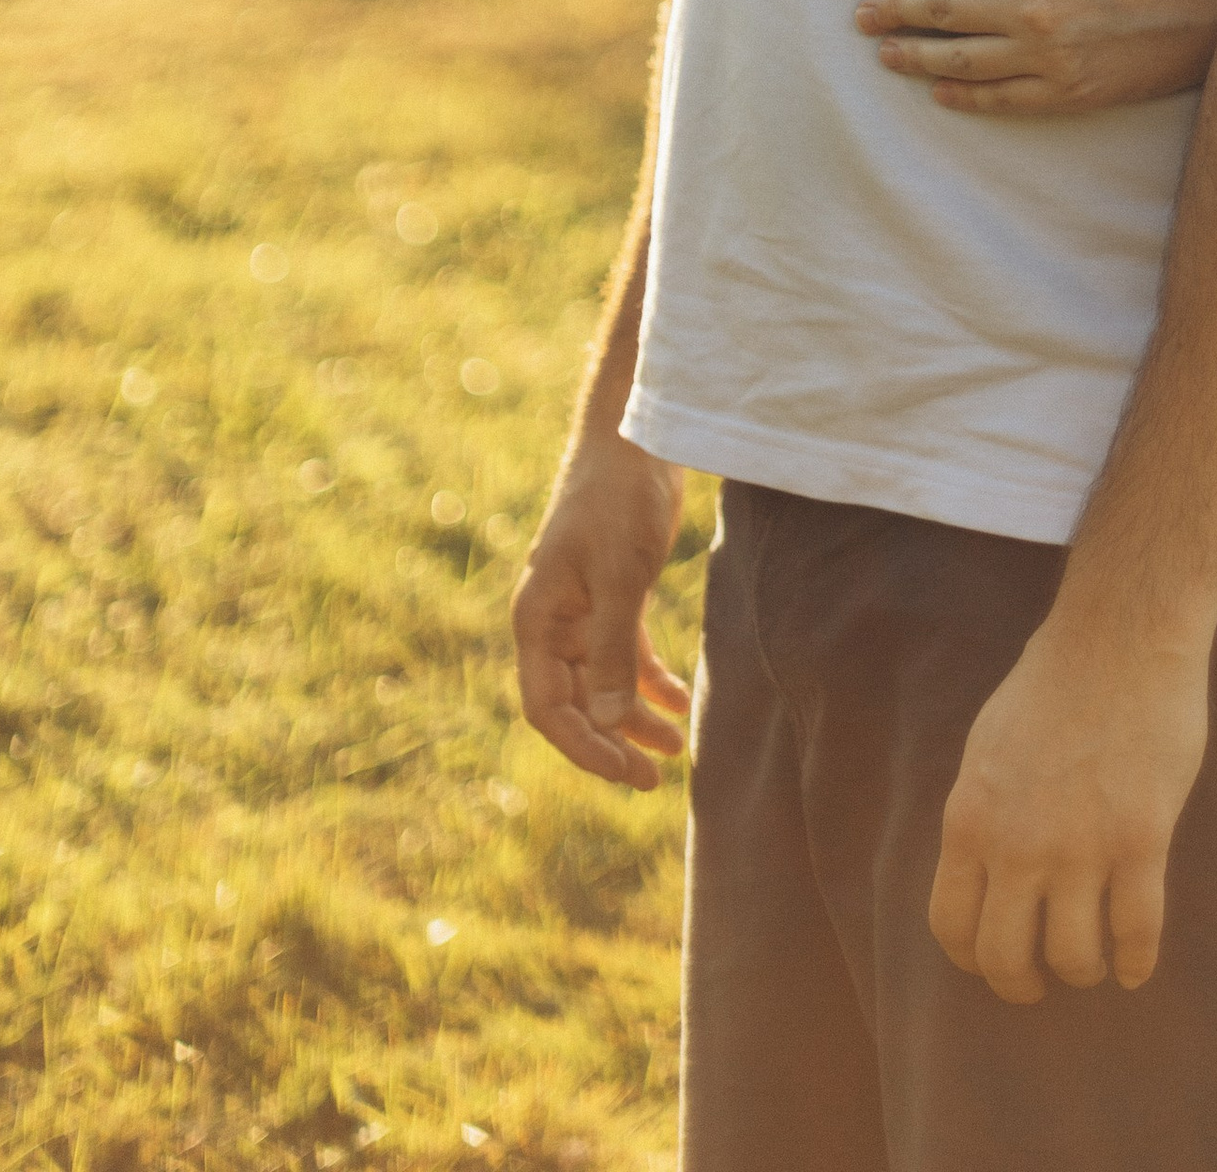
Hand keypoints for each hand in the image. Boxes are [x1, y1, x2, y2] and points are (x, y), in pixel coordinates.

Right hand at [510, 437, 690, 789]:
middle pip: (574, 703)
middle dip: (611, 742)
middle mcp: (552, 621)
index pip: (547, 707)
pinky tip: (678, 702)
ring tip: (674, 750)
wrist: (635, 438)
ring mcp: (580, 609)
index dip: (583, 747)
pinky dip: (648, 681)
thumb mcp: (621, 574)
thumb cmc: (619, 498)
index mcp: (538, 619)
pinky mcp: (611, 594)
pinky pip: (623, 654)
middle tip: (655, 778)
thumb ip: (613, 647)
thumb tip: (605, 717)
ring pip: (601, 683)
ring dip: (633, 717)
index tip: (626, 773)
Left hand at [857, 0, 1216, 117]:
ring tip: (883, 54)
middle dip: (894, 13)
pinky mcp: (1073, 94)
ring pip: (964, 62)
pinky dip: (965, 97)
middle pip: (944, 15)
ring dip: (916, 58)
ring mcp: (1052, 59)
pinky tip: (939, 91)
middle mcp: (1034, 12)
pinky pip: (1005, 100)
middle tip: (858, 15)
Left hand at [931, 603, 1211, 998]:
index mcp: (970, 818)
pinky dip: (1135, 963)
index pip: (950, 924)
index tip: (994, 962)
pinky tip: (1136, 968)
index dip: (972, 958)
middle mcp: (1017, 845)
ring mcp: (1081, 846)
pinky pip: (1136, 931)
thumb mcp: (987, 745)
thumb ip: (983, 812)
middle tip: (1040, 982)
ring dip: (1082, 970)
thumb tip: (984, 867)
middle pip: (1004, 957)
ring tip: (1093, 963)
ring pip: (1073, 955)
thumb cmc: (1055, 679)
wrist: (1121, 635)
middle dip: (1021, 983)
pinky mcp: (1141, 839)